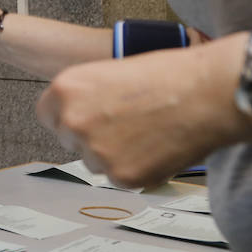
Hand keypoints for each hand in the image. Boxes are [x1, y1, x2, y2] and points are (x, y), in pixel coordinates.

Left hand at [37, 41, 251, 187]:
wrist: (205, 94)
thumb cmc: (165, 76)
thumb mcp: (109, 72)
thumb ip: (86, 96)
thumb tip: (78, 117)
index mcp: (65, 88)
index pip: (47, 115)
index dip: (67, 117)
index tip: (84, 118)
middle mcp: (73, 121)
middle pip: (69, 140)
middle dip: (90, 136)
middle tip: (123, 125)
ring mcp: (95, 151)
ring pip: (94, 162)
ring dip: (112, 154)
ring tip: (145, 133)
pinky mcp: (122, 176)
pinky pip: (120, 178)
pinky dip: (136, 169)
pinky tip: (156, 148)